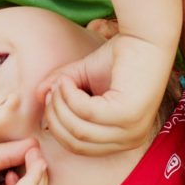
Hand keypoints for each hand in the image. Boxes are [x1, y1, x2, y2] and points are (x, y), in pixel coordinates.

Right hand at [39, 32, 175, 155]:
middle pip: (76, 142)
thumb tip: (38, 96)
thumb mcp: (82, 78)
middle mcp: (130, 140)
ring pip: (79, 130)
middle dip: (56, 116)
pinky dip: (71, 96)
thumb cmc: (119, 57)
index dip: (58, 126)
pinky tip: (69, 80)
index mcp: (122, 139)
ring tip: (61, 82)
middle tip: (53, 89)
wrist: (145, 37)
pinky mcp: (129, 115)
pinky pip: (86, 113)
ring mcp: (132, 130)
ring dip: (61, 104)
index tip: (50, 98)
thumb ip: (61, 89)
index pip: (79, 147)